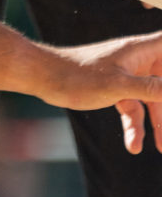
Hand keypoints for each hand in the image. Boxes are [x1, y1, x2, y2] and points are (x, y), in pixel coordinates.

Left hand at [49, 32, 161, 153]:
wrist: (45, 78)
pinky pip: (135, 109)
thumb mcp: (119, 86)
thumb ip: (153, 89)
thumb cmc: (78, 75)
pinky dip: (135, 126)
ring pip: (153, 100)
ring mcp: (127, 76)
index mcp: (141, 50)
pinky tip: (133, 145)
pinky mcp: (116, 89)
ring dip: (159, 124)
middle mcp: (138, 61)